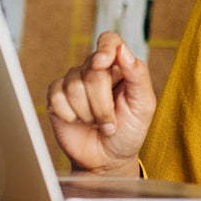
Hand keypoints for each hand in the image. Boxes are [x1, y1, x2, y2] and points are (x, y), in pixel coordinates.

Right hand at [46, 31, 155, 174]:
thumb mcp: (144, 105)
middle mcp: (94, 70)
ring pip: (74, 87)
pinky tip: (79, 122)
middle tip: (110, 122)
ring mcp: (73, 83)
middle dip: (102, 103)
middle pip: (91, 71)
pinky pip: (57, 98)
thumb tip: (123, 51)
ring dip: (89, 113)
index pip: (109, 41)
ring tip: (98, 124)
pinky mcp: (56, 98)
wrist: (107, 159)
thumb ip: (138, 75)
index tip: (102, 63)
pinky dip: (70, 116)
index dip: (104, 48)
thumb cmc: (129, 131)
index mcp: (118, 67)